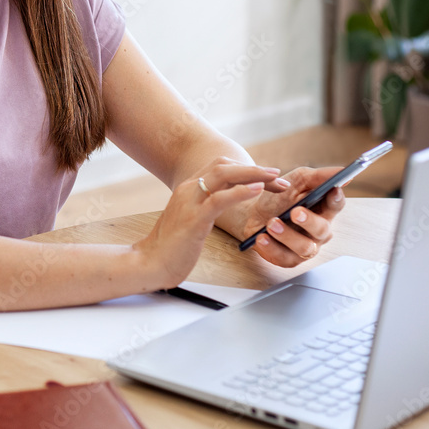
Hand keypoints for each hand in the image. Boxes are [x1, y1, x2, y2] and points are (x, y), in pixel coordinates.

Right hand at [133, 157, 283, 288]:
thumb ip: (205, 207)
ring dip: (253, 174)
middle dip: (254, 168)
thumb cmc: (172, 246)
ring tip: (274, 179)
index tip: (266, 177)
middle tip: (278, 176)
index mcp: (188, 188)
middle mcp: (188, 189)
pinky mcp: (193, 219)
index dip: (245, 168)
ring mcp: (189, 202)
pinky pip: (219, 199)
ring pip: (223, 175)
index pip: (220, 167)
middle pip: (224, 166)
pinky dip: (241, 192)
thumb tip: (227, 204)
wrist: (150, 263)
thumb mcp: (190, 219)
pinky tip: (258, 190)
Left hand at [221, 165, 345, 267]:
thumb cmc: (279, 196)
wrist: (253, 213)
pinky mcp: (289, 259)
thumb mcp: (296, 180)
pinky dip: (271, 248)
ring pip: (305, 247)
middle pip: (322, 229)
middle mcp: (319, 230)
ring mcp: (306, 246)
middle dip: (309, 221)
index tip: (332, 190)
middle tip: (295, 212)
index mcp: (323, 209)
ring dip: (287, 235)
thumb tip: (342, 171)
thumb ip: (318, 176)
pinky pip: (284, 258)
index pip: (336, 205)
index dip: (336, 199)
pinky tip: (261, 238)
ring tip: (271, 223)